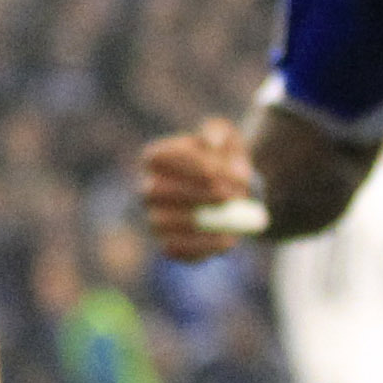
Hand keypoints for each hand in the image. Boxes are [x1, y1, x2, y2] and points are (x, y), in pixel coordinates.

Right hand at [139, 117, 254, 262]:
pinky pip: (178, 250)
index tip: (221, 170)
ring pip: (166, 222)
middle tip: (229, 195)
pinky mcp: (168, 245)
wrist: (235, 194)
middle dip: (196, 193)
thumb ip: (218, 132)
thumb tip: (210, 143)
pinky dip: (204, 246)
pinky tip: (228, 238)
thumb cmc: (226, 161)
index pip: (158, 158)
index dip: (188, 164)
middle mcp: (147, 189)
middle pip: (157, 190)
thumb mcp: (227, 137)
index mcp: (155, 158)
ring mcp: (154, 219)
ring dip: (201, 220)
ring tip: (232, 217)